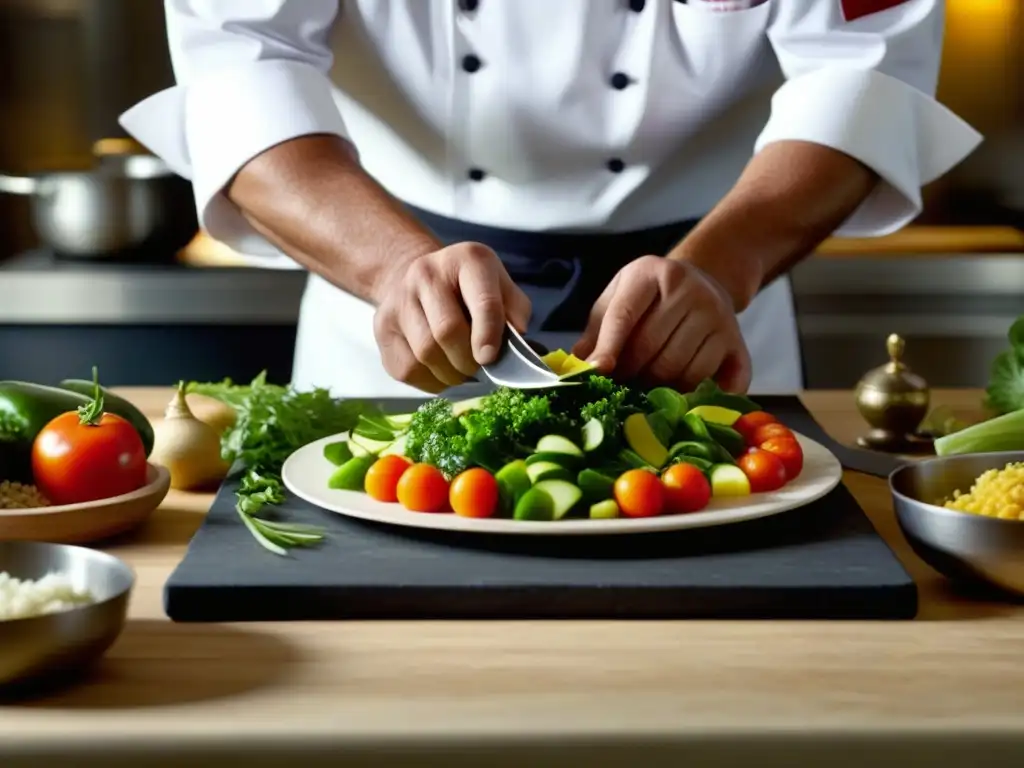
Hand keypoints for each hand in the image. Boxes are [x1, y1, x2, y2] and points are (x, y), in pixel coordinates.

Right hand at [373, 242, 531, 392]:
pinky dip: (430, 382)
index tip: (490, 358)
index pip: (481, 300)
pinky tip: (441, 371)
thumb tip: (522, 350)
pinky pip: (407, 368)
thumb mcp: (503, 289)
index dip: (488, 334)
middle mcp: (426, 273)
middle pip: (447, 331)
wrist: (422, 277)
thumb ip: (515, 315)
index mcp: (468, 260)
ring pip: (425, 353)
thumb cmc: (472, 290)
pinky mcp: (382, 326)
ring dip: (450, 374)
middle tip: (479, 368)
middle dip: (469, 361)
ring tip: (462, 371)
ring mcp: (399, 299)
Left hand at [572, 256, 751, 392]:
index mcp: (651, 273)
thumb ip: (597, 329)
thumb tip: (580, 366)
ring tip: (647, 384)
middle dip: (630, 372)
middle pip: (650, 347)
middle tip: (622, 383)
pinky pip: (708, 380)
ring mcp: (717, 314)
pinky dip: (689, 394)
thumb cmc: (651, 296)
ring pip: (678, 368)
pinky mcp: (736, 341)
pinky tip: (678, 394)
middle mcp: (689, 289)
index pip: (624, 315)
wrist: (704, 280)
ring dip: (657, 386)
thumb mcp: (619, 298)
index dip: (609, 346)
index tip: (598, 371)